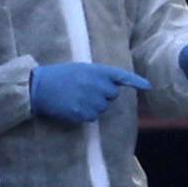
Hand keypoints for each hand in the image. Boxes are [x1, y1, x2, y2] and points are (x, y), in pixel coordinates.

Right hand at [30, 63, 149, 123]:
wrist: (39, 87)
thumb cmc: (59, 76)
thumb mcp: (80, 69)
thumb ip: (98, 76)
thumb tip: (114, 87)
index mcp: (96, 70)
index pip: (121, 76)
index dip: (136, 82)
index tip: (149, 87)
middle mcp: (97, 85)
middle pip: (113, 95)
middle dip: (103, 94)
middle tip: (85, 90)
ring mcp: (91, 100)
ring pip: (103, 107)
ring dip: (93, 105)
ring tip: (76, 97)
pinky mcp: (83, 113)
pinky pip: (92, 117)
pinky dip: (85, 114)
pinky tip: (73, 106)